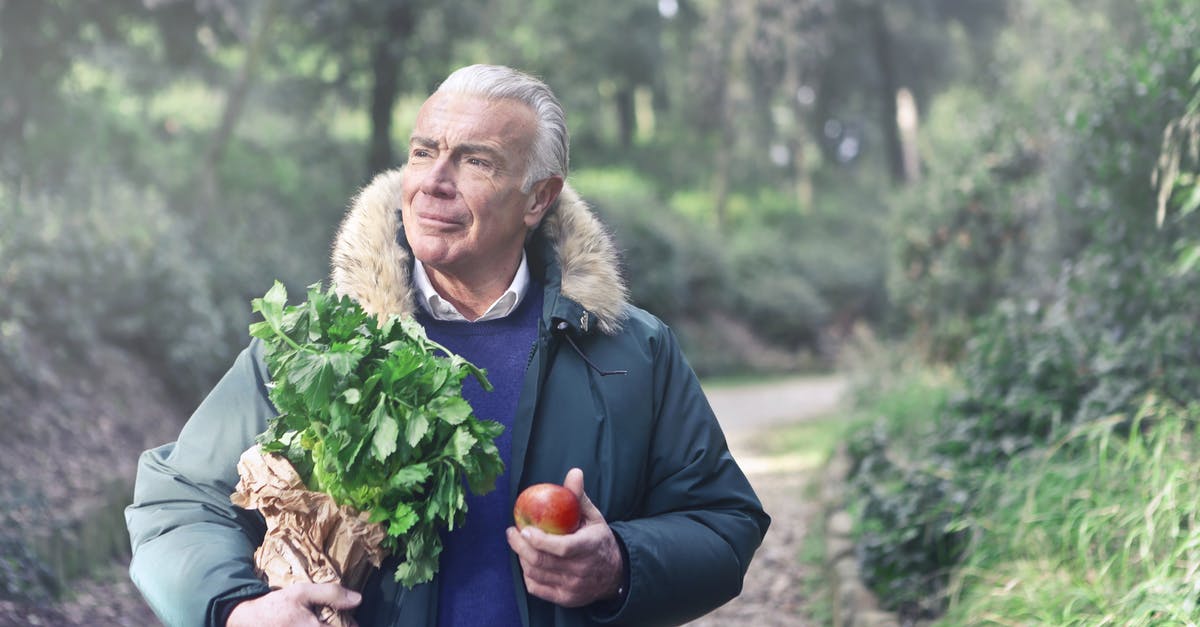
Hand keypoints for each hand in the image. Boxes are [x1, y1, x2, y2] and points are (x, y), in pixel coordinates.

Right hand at [226, 582, 361, 626]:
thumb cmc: (277, 605)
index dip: (352, 625)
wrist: (249, 620)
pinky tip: (314, 624)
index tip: (352, 620)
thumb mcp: (302, 592)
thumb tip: (358, 599)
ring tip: (324, 622)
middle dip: (339, 626)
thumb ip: (331, 594)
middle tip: (340, 620)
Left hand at [506, 468, 624, 607]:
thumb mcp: (593, 517)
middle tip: (512, 532)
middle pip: (543, 561)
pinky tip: (527, 561)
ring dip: (522, 557)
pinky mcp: (565, 599)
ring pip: (536, 573)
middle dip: (521, 546)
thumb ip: (579, 497)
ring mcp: (572, 588)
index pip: (563, 548)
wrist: (613, 574)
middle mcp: (581, 570)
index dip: (541, 540)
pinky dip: (527, 573)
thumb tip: (574, 472)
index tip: (525, 529)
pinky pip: (537, 587)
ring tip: (519, 543)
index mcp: (590, 547)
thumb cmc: (598, 540)